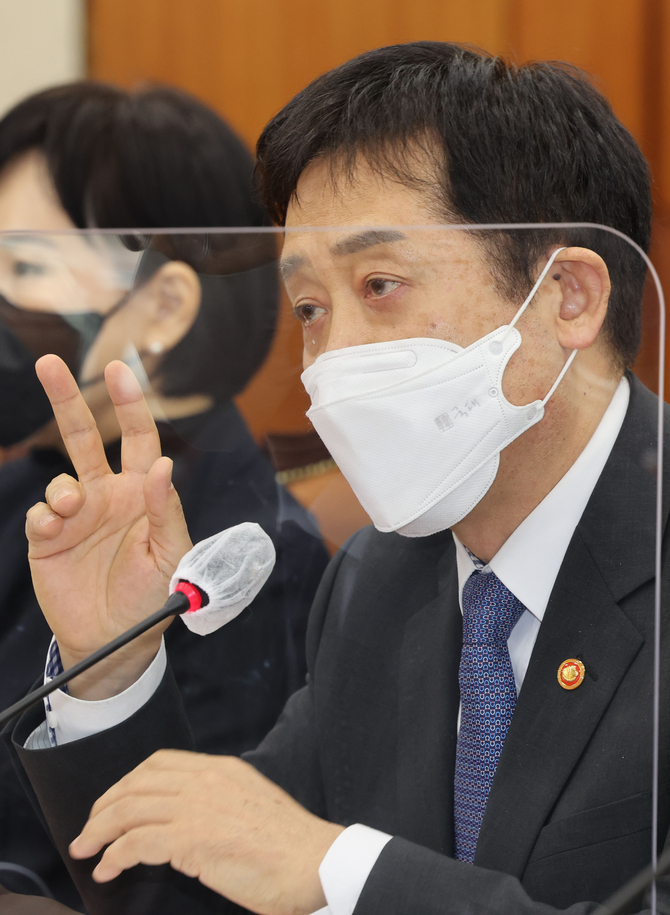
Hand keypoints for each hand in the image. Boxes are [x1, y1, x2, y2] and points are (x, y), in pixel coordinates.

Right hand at [25, 355, 191, 697]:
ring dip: (64, 489)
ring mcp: (76, 516)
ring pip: (61, 479)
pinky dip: (46, 518)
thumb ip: (166, 510)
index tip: (118, 370)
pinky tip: (55, 532)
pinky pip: (41, 515)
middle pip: (85, 439)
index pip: (138, 440)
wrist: (115, 640)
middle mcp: (107, 496)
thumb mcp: (171, 555)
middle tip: (49, 364)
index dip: (129, 404)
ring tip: (72, 509)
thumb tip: (165, 464)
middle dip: (67, 400)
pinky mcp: (49, 539)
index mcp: (141, 494)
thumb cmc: (152, 597)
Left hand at [69, 751, 343, 914]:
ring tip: (86, 849)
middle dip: (105, 806)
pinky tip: (108, 869)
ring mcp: (197, 807)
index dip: (127, 782)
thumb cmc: (288, 844)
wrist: (313, 862)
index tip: (113, 803)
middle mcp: (205, 780)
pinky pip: (136, 842)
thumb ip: (219, 799)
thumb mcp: (250, 802)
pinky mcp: (191, 839)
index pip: (159, 763)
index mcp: (221, 769)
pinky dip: (114, 855)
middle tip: (89, 829)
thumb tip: (188, 816)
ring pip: (129, 809)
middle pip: (137, 782)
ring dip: (99, 831)